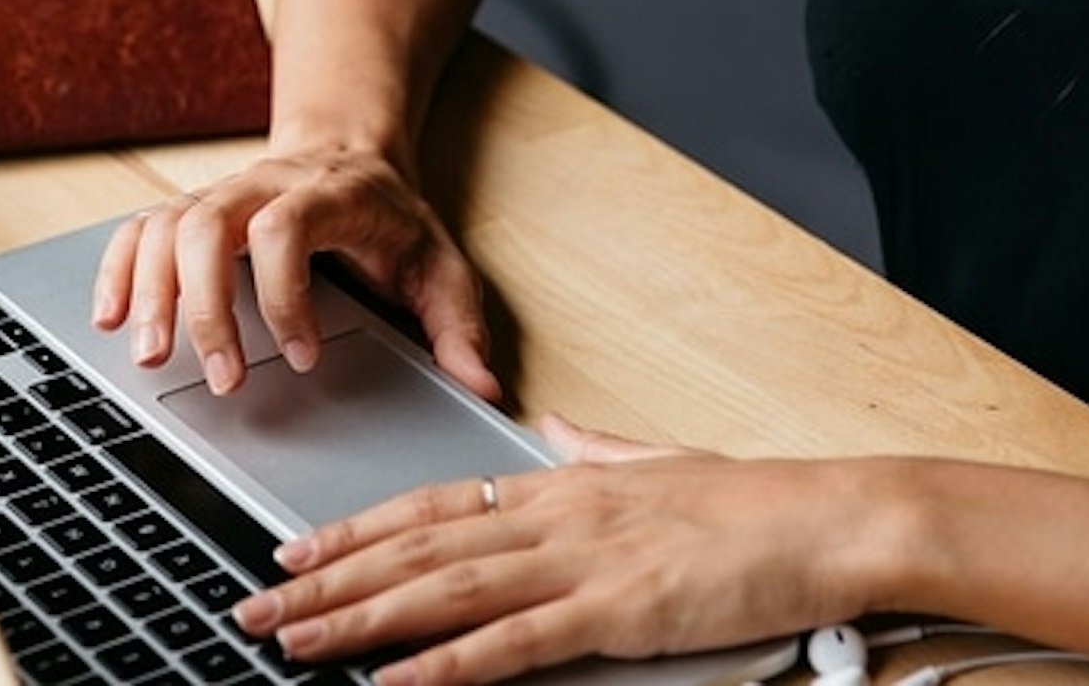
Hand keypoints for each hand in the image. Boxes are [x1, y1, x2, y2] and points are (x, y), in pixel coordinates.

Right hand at [91, 145, 498, 398]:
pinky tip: (110, 319)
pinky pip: (139, 230)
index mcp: (329, 193)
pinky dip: (118, 271)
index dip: (283, 295)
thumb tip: (482, 386)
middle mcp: (263, 185)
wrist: (351, 151)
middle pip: (208, 225)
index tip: (302, 357)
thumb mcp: (440, 262)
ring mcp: (221, 195)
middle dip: (206, 306)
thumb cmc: (390, 217)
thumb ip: (458, 323)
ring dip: (151, 292)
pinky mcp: (191, 210)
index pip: (284, 227)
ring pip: (165, 226)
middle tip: (223, 377)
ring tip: (154, 357)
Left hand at [232, 419, 864, 684]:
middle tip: (261, 606)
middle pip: (416, 549)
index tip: (296, 551)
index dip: (356, 530)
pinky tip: (398, 681)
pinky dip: (448, 665)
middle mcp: (554, 516)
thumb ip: (595, 449)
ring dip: (362, 621)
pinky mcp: (616, 612)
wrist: (827, 518)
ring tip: (299, 642)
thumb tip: (557, 427)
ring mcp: (581, 563)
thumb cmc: (754, 503)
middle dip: (330, 582)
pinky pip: (513, 643)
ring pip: (444, 591)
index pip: (431, 504)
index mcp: (558, 485)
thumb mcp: (655, 460)